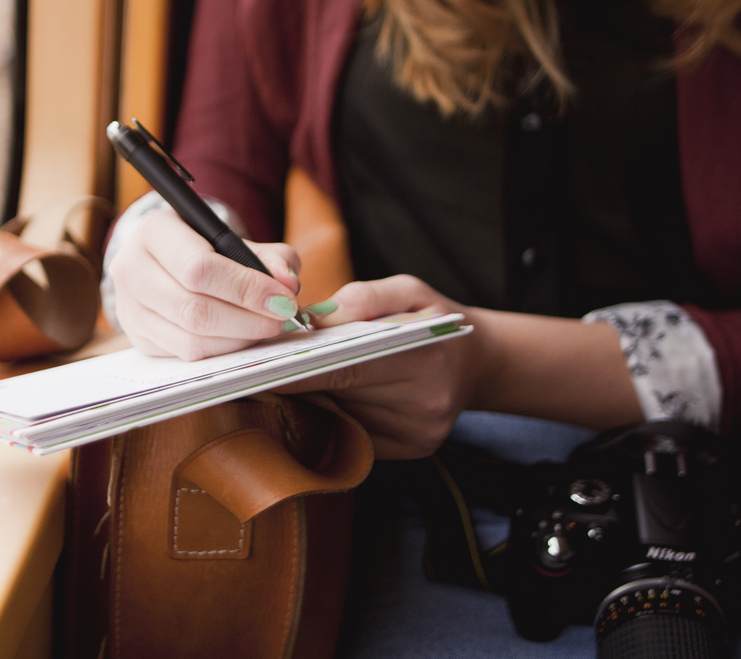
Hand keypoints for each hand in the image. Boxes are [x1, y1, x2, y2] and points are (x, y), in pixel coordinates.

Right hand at [108, 208, 303, 359]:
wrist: (168, 262)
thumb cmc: (208, 248)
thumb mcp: (240, 241)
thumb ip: (271, 257)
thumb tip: (288, 283)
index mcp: (154, 231)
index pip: (199, 268)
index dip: (246, 288)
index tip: (283, 299)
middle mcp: (131, 268)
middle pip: (194, 308)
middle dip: (248, 319)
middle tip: (281, 318)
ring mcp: (129, 307)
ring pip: (191, 338)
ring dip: (239, 339)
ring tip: (266, 327)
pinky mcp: (138, 337)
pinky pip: (185, 353)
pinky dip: (222, 350)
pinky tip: (242, 337)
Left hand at [278, 275, 485, 458]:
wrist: (477, 362)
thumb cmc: (434, 318)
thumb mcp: (409, 290)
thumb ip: (362, 297)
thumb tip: (313, 319)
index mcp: (423, 357)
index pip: (346, 369)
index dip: (301, 370)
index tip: (262, 368)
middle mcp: (424, 403)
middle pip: (340, 394)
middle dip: (302, 379)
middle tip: (268, 365)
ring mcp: (418, 433)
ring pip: (344, 416)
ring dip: (317, 398)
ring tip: (299, 376)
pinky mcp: (412, 450)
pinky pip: (356, 435)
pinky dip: (337, 415)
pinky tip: (331, 397)